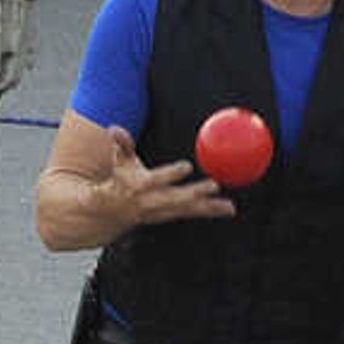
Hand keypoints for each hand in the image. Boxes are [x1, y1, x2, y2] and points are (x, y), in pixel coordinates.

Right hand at [96, 125, 234, 230]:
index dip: (171, 174)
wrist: (114, 212)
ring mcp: (164, 211)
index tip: (187, 166)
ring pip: (188, 210)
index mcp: (140, 186)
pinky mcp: (172, 215)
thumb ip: (122, 144)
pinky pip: (193, 213)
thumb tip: (114, 128)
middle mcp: (153, 201)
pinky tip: (229, 209)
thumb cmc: (120, 179)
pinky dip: (211, 211)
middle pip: (177, 198)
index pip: (157, 180)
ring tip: (229, 205)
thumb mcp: (120, 161)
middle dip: (195, 193)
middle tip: (214, 185)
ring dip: (209, 207)